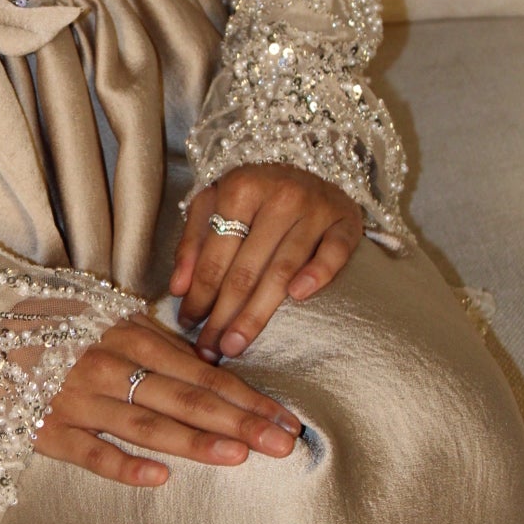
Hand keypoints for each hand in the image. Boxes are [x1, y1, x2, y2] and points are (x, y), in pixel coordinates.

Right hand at [33, 311, 301, 487]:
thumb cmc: (56, 327)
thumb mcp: (110, 320)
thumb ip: (159, 346)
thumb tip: (213, 370)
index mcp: (130, 337)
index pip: (201, 374)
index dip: (246, 397)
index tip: (285, 418)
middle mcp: (109, 366)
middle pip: (184, 398)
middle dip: (238, 421)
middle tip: (282, 442)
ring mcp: (78, 399)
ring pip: (145, 424)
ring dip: (194, 441)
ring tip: (238, 455)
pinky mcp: (48, 429)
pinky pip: (90, 453)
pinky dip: (122, 465)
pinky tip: (158, 478)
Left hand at [170, 163, 363, 363]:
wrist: (309, 175)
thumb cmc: (254, 197)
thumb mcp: (213, 206)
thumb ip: (192, 244)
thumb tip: (178, 289)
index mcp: (241, 188)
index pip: (214, 255)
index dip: (199, 295)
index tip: (188, 324)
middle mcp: (280, 195)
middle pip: (246, 269)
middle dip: (223, 315)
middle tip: (210, 349)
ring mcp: (316, 208)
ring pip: (282, 270)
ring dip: (257, 314)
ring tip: (236, 344)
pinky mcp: (346, 221)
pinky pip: (333, 253)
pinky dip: (317, 275)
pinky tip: (298, 298)